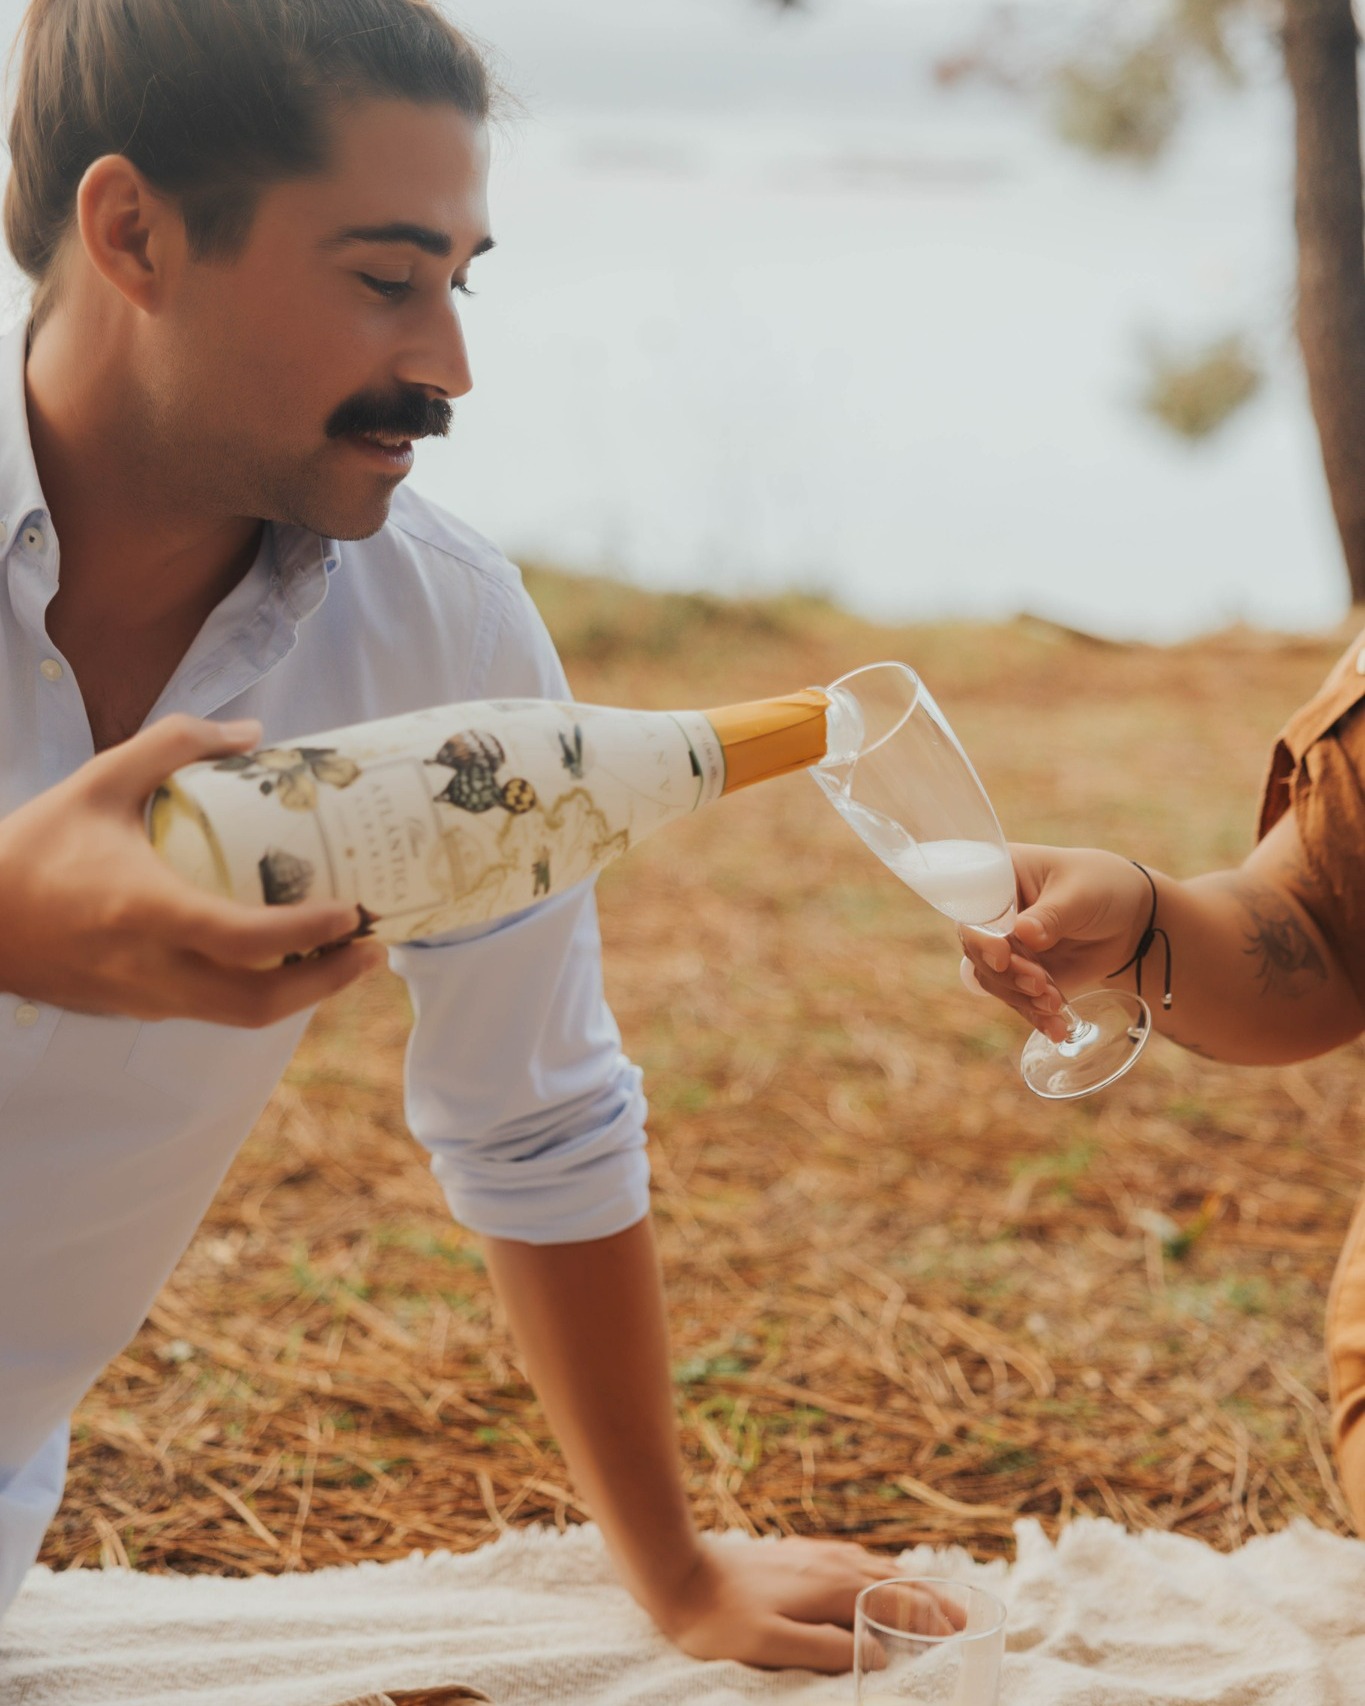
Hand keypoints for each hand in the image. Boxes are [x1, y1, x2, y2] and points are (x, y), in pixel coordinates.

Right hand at [0, 713, 385, 1023]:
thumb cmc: (33, 846)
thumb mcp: (100, 779)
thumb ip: (174, 745)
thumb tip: (251, 733)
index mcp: (143, 911)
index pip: (242, 940)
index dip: (306, 933)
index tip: (353, 913)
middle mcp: (148, 969)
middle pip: (256, 1003)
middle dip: (327, 983)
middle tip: (374, 946)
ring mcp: (141, 999)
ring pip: (237, 1016)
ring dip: (300, 994)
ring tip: (345, 957)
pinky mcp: (135, 1010)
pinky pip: (210, 1010)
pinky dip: (258, 994)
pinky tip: (283, 962)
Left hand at [651, 1534, 959, 1672]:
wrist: (679, 1570)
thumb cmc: (720, 1618)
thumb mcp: (770, 1645)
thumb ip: (825, 1649)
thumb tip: (878, 1653)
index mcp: (832, 1587)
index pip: (899, 1603)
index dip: (933, 1619)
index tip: (966, 1634)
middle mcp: (831, 1565)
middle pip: (896, 1580)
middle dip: (933, 1599)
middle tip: (966, 1618)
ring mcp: (815, 1555)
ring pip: (876, 1566)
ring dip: (910, 1583)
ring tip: (934, 1598)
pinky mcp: (797, 1553)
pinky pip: (854, 1559)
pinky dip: (880, 1570)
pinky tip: (877, 1576)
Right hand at [960, 844, 1151, 1041]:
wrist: (1133, 918)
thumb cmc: (1103, 886)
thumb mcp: (1081, 893)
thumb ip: (1053, 914)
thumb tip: (1024, 934)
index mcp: (998, 878)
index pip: (973, 908)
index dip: (980, 935)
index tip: (1002, 955)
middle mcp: (994, 915)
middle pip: (977, 949)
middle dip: (1006, 973)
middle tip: (1039, 983)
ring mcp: (1008, 947)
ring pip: (994, 979)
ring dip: (1021, 997)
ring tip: (1055, 1002)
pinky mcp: (1024, 975)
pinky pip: (1018, 1000)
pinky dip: (1035, 1016)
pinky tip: (1056, 1028)